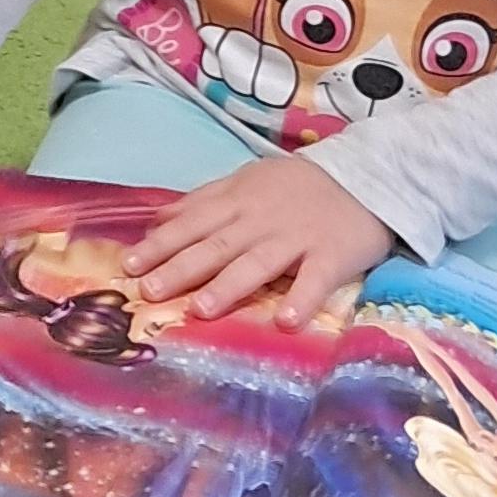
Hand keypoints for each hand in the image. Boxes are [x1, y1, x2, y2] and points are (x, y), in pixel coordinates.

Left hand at [121, 153, 390, 330]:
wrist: (368, 175)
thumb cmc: (297, 186)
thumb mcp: (246, 182)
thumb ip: (203, 202)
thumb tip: (156, 219)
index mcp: (238, 202)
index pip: (192, 224)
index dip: (160, 245)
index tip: (128, 266)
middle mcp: (262, 220)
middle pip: (217, 245)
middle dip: (182, 268)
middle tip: (150, 290)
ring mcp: (298, 237)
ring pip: (259, 262)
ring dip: (230, 286)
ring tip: (202, 309)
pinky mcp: (333, 255)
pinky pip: (316, 279)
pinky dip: (303, 298)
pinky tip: (286, 321)